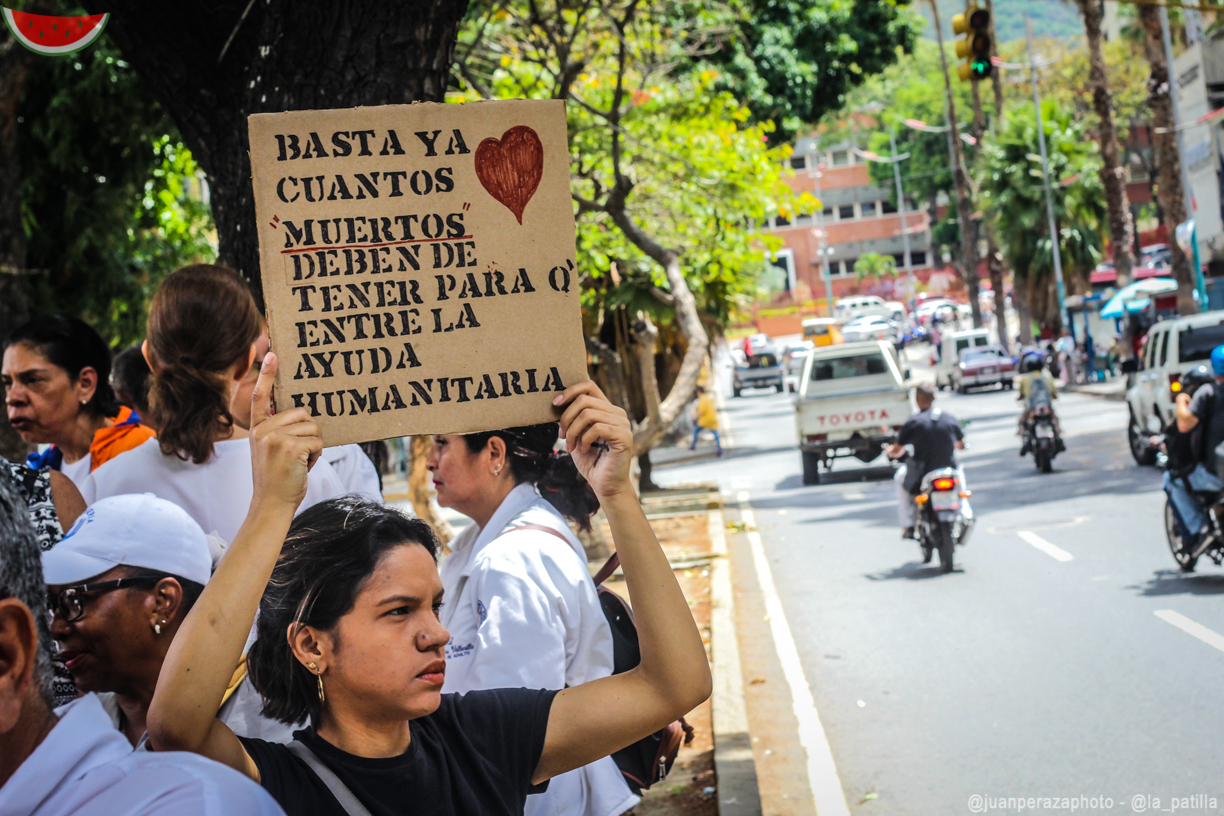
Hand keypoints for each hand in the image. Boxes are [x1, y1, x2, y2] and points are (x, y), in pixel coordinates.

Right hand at [248, 352, 321, 510]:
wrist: (271, 504)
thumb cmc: (277, 479)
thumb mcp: (270, 451)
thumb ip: (279, 432)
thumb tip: (303, 416)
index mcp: (257, 429)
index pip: (260, 397)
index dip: (267, 375)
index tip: (272, 354)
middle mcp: (263, 430)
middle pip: (302, 413)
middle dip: (309, 433)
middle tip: (298, 455)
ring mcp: (275, 437)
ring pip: (313, 427)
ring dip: (314, 446)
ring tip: (299, 462)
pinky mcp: (290, 446)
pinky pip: (318, 440)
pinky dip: (317, 455)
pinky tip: (303, 467)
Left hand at [554, 381, 631, 499]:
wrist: (605, 485)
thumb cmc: (590, 460)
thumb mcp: (575, 435)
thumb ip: (571, 418)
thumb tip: (556, 402)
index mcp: (606, 409)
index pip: (589, 386)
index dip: (570, 391)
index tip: (555, 404)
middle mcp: (617, 413)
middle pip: (584, 400)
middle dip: (566, 418)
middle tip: (561, 435)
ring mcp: (623, 424)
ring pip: (588, 414)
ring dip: (573, 431)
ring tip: (571, 445)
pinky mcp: (624, 436)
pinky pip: (597, 428)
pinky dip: (584, 439)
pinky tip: (583, 450)